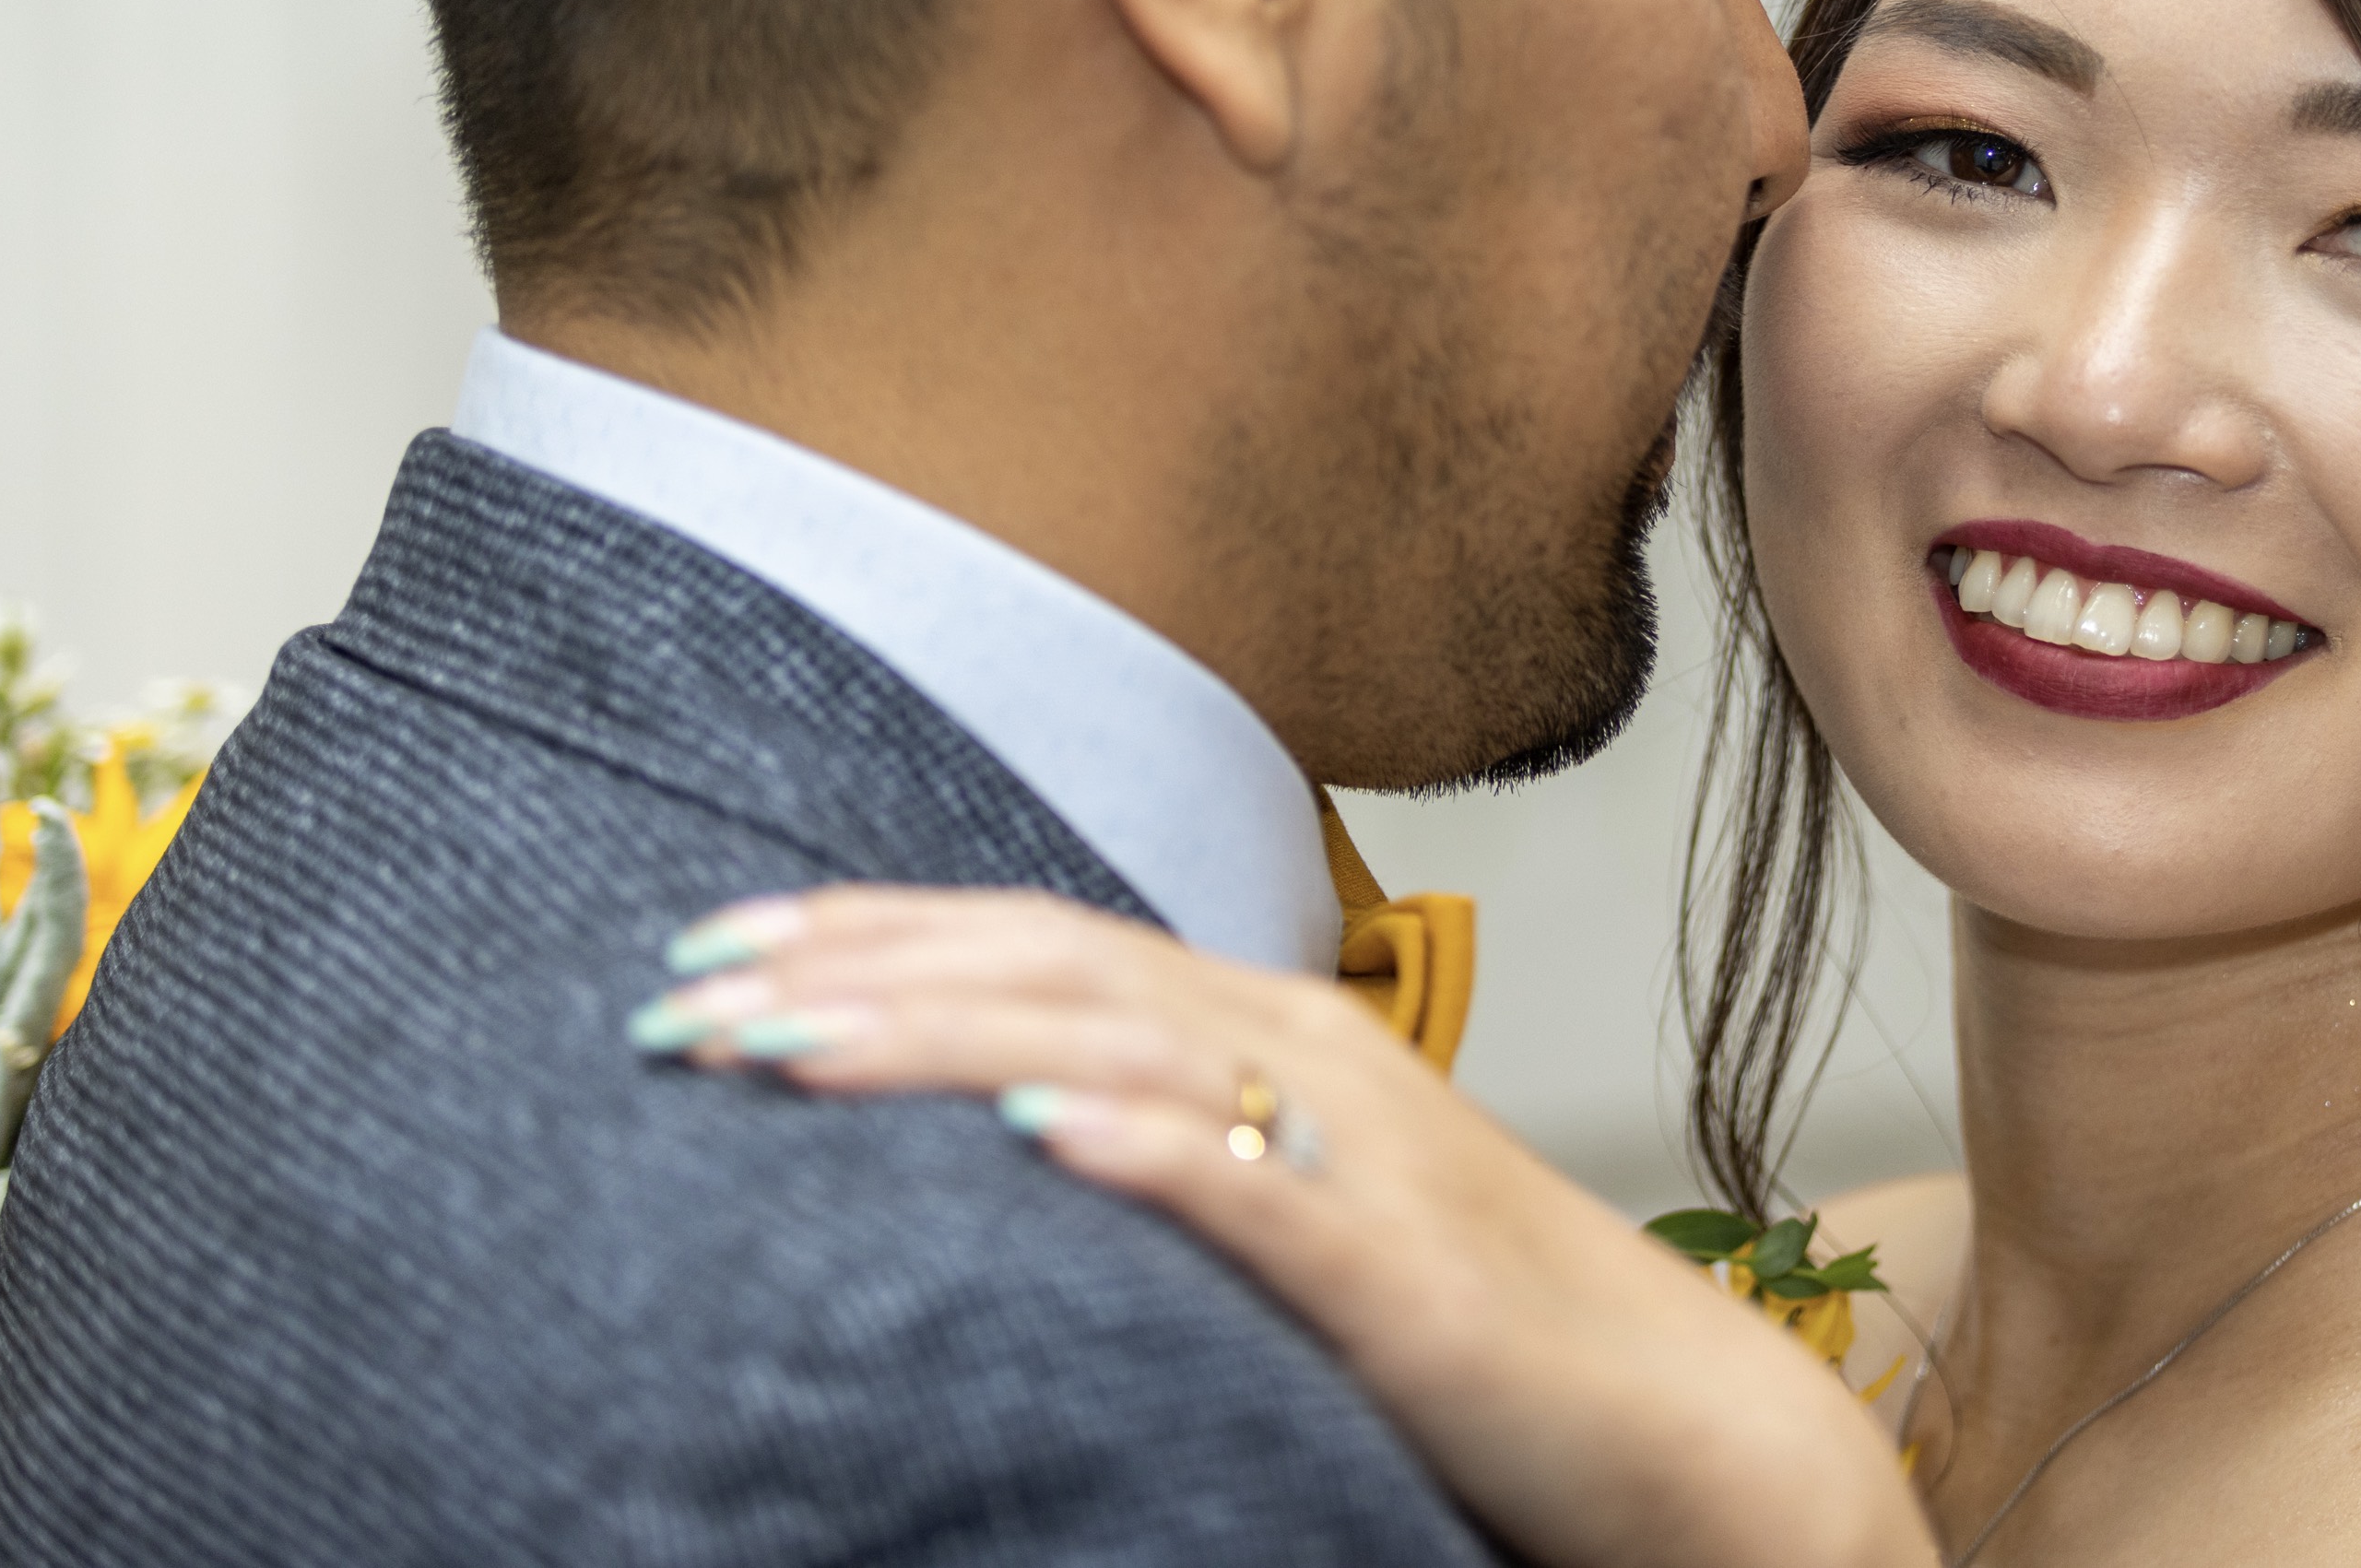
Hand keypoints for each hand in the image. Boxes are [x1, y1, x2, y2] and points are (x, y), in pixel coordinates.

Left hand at [630, 887, 1936, 1567]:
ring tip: (785, 1048)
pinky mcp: (1398, 1269)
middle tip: (681, 993)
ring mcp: (1356, 1149)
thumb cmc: (1480, 1329)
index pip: (1036, 942)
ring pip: (1119, 1049)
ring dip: (941, 1034)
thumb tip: (990, 1138)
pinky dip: (1141, 1147)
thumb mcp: (1292, 1208)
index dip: (869, 933)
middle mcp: (1304, 1049)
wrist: (1679, 1427)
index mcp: (1269, 1026)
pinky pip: (1256, 1188)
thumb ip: (1166, 1150)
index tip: (710, 950)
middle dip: (852, 968)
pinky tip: (1029, 1135)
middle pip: (1049, 967)